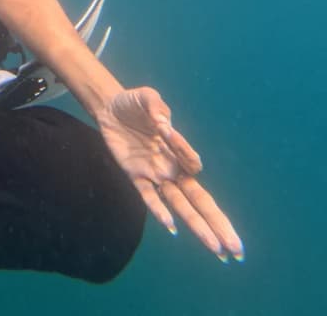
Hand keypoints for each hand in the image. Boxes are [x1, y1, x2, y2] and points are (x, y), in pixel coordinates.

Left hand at [96, 86, 243, 262]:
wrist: (109, 107)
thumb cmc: (134, 103)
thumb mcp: (146, 97)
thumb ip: (156, 107)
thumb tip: (164, 126)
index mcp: (178, 150)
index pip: (192, 164)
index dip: (184, 153)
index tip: (166, 132)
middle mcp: (171, 167)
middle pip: (199, 199)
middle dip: (217, 222)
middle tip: (237, 247)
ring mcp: (154, 174)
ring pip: (179, 205)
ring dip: (197, 226)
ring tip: (216, 249)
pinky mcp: (135, 175)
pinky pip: (149, 197)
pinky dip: (159, 211)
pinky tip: (172, 226)